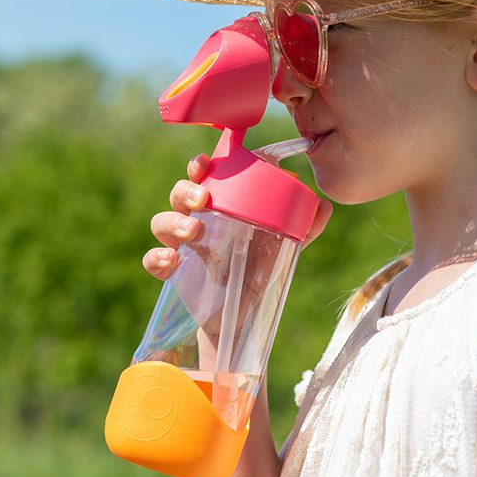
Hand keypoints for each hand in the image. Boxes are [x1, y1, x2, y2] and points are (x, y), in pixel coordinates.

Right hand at [143, 153, 331, 281]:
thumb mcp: (284, 246)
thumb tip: (325, 206)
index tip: (203, 163)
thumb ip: (305, 227)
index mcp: (220, 205)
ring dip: (173, 221)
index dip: (199, 165)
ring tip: (194, 231)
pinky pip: (152, 259)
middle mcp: (197, 219)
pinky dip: (157, 257)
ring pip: (161, 221)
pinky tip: (172, 260)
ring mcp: (182, 245)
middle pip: (179, 193)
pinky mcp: (172, 272)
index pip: (204, 176)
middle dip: (186, 190)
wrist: (243, 313)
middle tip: (204, 199)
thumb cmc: (259, 268)